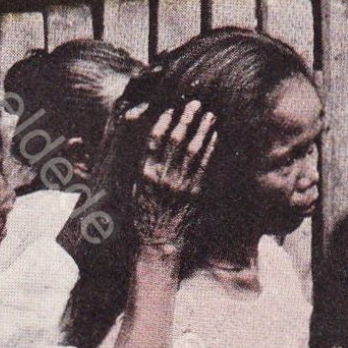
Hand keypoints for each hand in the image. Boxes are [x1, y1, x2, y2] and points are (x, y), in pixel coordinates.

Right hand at [131, 100, 215, 251]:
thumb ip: (141, 171)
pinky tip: (214, 137)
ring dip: (202, 130)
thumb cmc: (143, 219)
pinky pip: (204, 166)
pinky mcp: (194, 193)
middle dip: (186, 119)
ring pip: (193, 150)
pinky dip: (210, 149)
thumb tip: (148, 151)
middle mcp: (162, 176)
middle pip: (176, 140)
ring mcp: (180, 184)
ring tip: (209, 115)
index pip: (154, 141)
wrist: (157, 243)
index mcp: (144, 174)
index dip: (163, 122)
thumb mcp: (133, 192)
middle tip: (195, 104)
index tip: (170, 109)